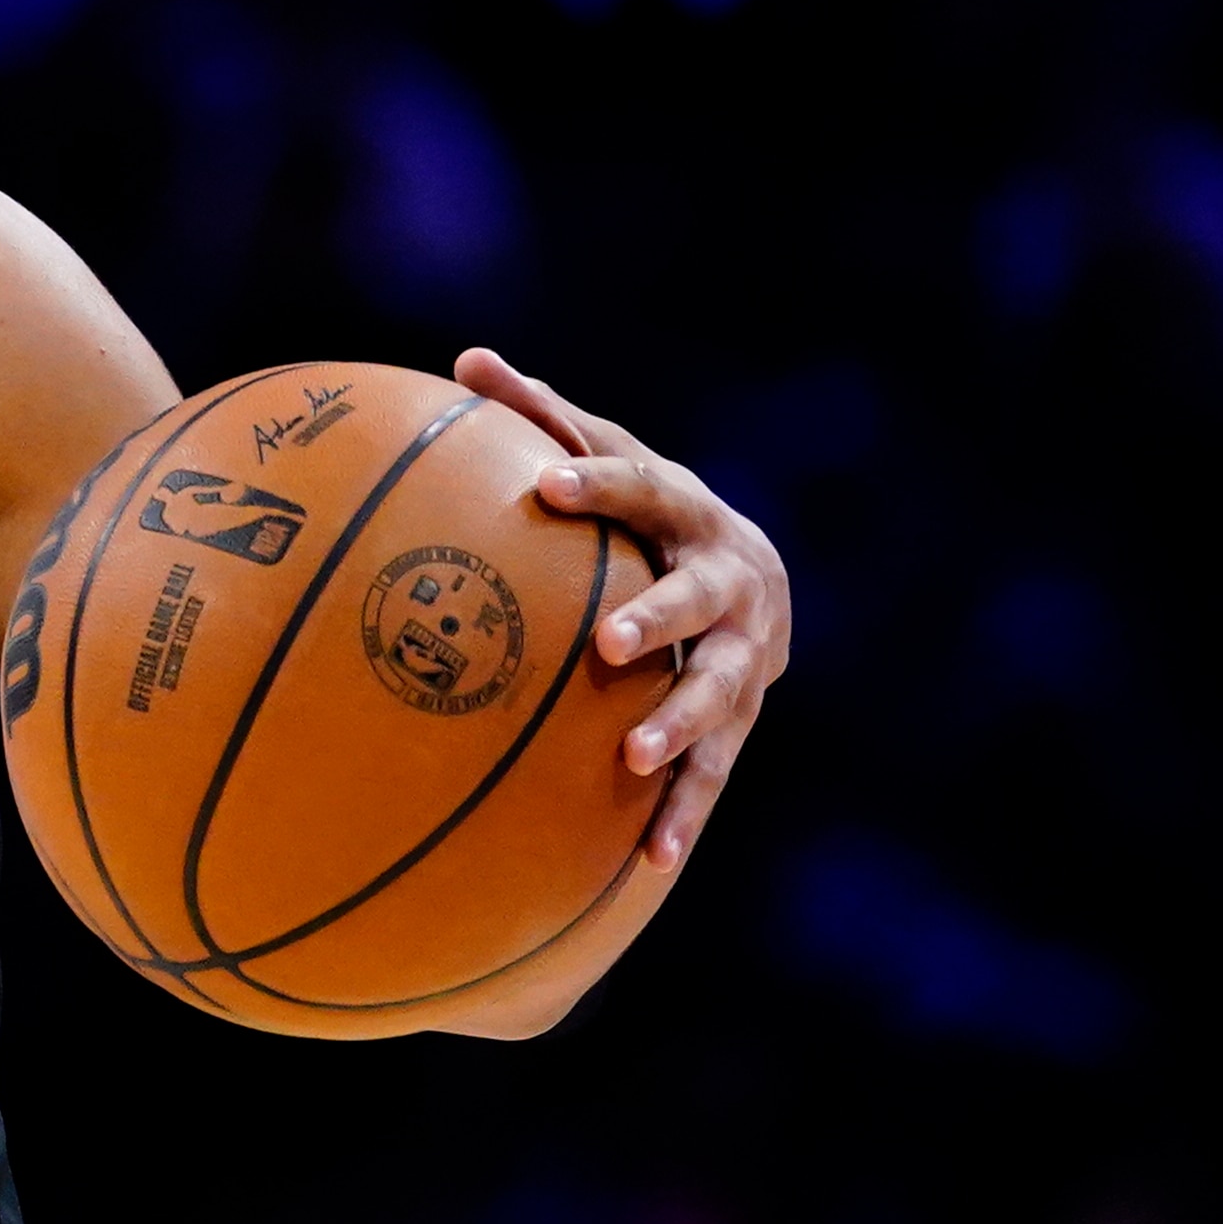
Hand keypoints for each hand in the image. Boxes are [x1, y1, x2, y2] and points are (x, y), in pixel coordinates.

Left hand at [454, 347, 791, 871]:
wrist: (758, 581)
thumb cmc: (649, 514)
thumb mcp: (608, 457)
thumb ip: (541, 416)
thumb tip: (464, 359)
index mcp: (685, 513)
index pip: (641, 489)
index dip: (597, 487)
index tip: (544, 488)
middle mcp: (726, 585)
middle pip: (696, 601)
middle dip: (657, 619)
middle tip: (609, 643)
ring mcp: (740, 660)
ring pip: (716, 695)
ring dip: (678, 726)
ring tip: (631, 757)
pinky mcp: (738, 724)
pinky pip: (712, 776)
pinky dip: (683, 816)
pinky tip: (649, 864)